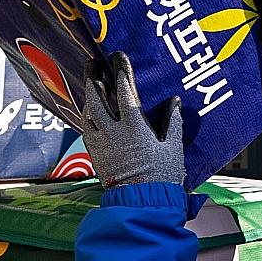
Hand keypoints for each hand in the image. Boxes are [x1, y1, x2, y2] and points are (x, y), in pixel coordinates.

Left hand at [81, 52, 184, 188]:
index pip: (124, 91)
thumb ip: (173, 123)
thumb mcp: (172, 149)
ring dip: (88, 96)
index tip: (118, 56)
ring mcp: (101, 144)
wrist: (141, 204)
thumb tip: (174, 102)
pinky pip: (86, 129)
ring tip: (90, 85)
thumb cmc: (161, 177)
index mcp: (134, 127)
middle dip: (92, 78)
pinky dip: (87, 116)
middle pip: (96, 98)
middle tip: (92, 63)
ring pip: (88, 113)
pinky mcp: (95, 155)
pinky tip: (90, 112)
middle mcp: (112, 132)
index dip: (121, 71)